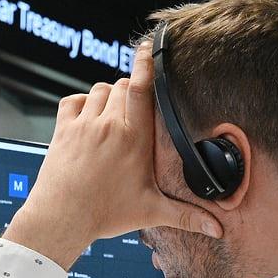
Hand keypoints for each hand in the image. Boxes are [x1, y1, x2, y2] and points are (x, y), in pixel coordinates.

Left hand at [2, 42, 222, 268]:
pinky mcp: (62, 130)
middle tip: (134, 107)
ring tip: (113, 114)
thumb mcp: (150, 212)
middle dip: (130, 89)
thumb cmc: (104, 214)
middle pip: (122, 86)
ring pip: (98, 90)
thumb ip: (186, 216)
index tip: (147, 48)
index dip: (146, 65)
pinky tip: (87, 116)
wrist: (60, 218)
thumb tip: (217, 229)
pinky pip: (72, 101)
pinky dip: (80, 102)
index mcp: (134, 138)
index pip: (142, 90)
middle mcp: (108, 125)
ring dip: (107, 95)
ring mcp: (83, 125)